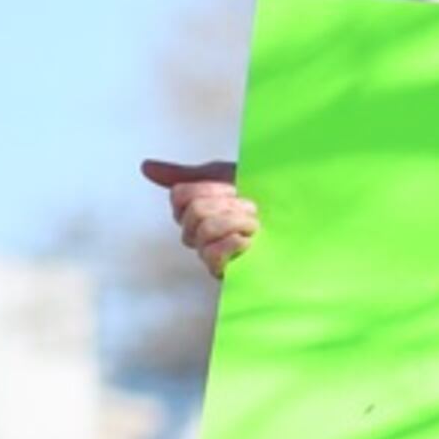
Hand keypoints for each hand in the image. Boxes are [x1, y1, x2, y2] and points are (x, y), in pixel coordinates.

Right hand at [139, 157, 257, 277]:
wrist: (293, 211)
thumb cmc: (258, 195)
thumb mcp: (222, 175)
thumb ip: (184, 174)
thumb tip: (146, 166)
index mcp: (191, 210)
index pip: (180, 196)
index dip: (210, 189)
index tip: (233, 188)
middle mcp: (194, 233)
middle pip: (194, 212)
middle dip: (228, 205)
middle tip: (250, 208)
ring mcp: (207, 253)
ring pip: (204, 230)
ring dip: (236, 222)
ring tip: (255, 223)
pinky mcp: (223, 272)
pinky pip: (212, 256)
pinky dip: (233, 244)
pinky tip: (249, 240)